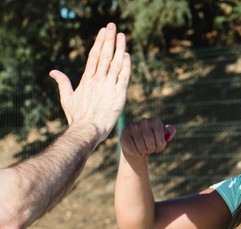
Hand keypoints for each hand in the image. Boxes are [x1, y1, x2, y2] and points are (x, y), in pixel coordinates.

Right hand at [49, 22, 130, 143]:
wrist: (86, 130)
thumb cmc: (77, 117)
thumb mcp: (67, 98)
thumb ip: (62, 83)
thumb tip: (53, 72)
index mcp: (87, 80)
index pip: (94, 56)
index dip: (99, 42)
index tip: (103, 32)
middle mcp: (98, 80)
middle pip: (105, 55)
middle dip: (109, 39)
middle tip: (112, 25)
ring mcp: (109, 87)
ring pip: (116, 63)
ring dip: (119, 48)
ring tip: (122, 35)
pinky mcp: (119, 95)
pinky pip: (124, 77)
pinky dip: (126, 66)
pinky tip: (127, 55)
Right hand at [120, 117, 175, 156]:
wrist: (136, 141)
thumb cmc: (152, 138)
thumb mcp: (162, 135)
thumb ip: (170, 132)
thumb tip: (168, 136)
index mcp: (156, 121)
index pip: (161, 142)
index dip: (159, 147)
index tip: (157, 145)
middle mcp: (144, 121)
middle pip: (151, 145)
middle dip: (151, 150)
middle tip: (149, 147)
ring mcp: (133, 127)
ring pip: (142, 148)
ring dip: (143, 152)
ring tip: (142, 147)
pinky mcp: (125, 134)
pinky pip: (133, 150)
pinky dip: (135, 152)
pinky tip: (135, 148)